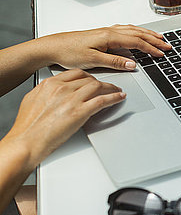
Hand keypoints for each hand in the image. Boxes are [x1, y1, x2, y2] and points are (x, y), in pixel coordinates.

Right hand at [5, 69, 125, 164]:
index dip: (88, 76)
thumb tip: (53, 92)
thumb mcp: (33, 100)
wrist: (27, 141)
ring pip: (97, 87)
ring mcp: (72, 100)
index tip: (93, 79)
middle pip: (89, 79)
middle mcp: (62, 89)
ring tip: (117, 91)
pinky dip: (114, 98)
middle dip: (100, 82)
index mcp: (50, 84)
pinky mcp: (80, 112)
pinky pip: (102, 100)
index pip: (76, 74)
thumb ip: (46, 92)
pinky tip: (119, 98)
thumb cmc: (27, 126)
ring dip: (111, 88)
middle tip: (107, 86)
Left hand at [38, 25, 171, 70]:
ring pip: (133, 30)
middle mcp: (109, 31)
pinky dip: (136, 32)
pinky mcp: (102, 34)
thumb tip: (132, 64)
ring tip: (158, 38)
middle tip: (167, 45)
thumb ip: (114, 62)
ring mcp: (106, 31)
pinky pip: (125, 30)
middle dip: (154, 39)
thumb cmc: (68, 52)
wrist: (52, 46)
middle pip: (138, 33)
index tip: (161, 54)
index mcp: (109, 36)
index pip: (136, 42)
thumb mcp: (92, 60)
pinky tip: (138, 34)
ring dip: (147, 34)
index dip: (151, 48)